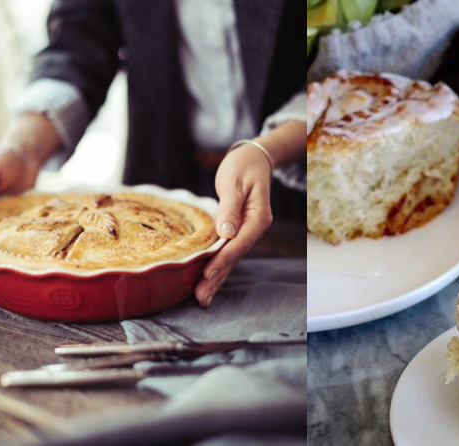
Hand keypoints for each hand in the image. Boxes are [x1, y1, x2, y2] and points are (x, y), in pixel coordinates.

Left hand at [195, 144, 273, 306]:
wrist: (254, 160)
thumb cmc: (243, 167)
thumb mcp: (235, 183)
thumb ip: (230, 208)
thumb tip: (226, 233)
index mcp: (258, 218)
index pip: (239, 243)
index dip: (222, 259)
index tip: (207, 273)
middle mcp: (255, 229)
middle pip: (235, 257)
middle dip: (217, 278)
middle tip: (200, 297)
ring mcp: (247, 232)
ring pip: (231, 259)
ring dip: (217, 279)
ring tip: (202, 299)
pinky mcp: (238, 232)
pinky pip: (228, 253)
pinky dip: (218, 268)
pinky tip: (209, 283)